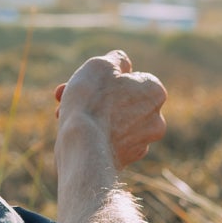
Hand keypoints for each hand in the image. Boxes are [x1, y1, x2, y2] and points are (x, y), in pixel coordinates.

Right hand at [54, 50, 167, 169]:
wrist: (83, 149)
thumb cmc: (91, 102)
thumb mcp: (100, 65)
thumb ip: (115, 60)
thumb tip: (122, 64)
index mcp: (155, 92)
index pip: (130, 79)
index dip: (104, 79)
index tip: (86, 82)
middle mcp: (156, 119)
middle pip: (121, 102)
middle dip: (95, 99)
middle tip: (67, 96)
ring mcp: (142, 143)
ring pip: (113, 123)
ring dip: (92, 116)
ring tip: (65, 116)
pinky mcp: (126, 161)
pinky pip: (108, 142)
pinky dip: (94, 137)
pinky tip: (76, 136)